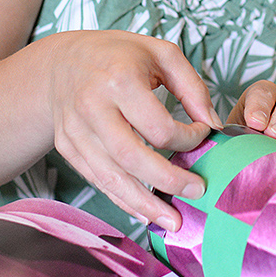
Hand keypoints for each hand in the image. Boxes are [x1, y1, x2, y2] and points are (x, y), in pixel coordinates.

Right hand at [45, 31, 223, 231]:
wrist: (61, 62)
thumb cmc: (119, 55)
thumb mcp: (161, 54)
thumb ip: (193, 88)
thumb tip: (213, 125)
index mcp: (118, 80)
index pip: (159, 126)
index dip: (188, 138)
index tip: (203, 134)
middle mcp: (92, 107)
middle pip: (132, 157)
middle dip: (168, 181)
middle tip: (198, 192)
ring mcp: (75, 130)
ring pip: (111, 177)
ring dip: (144, 205)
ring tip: (172, 222)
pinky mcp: (67, 147)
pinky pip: (97, 180)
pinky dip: (122, 200)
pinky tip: (144, 212)